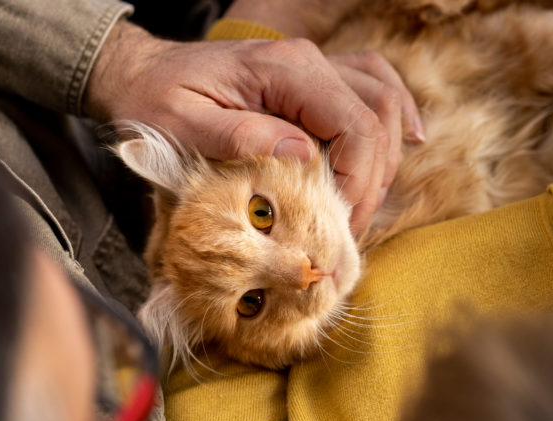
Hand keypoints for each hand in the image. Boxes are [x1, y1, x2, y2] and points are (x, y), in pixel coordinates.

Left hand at [84, 21, 419, 232]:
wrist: (143, 74)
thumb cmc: (156, 100)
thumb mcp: (182, 125)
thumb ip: (240, 136)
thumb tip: (303, 155)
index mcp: (283, 70)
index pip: (354, 125)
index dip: (360, 181)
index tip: (341, 224)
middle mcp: (308, 61)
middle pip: (377, 116)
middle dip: (374, 179)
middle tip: (349, 227)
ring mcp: (314, 66)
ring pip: (383, 100)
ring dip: (387, 155)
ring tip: (369, 203)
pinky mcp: (312, 79)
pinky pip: (372, 86)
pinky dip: (393, 115)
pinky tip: (408, 139)